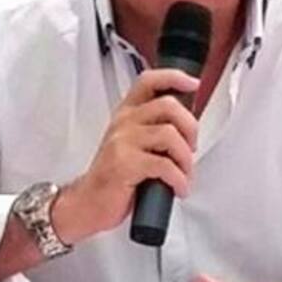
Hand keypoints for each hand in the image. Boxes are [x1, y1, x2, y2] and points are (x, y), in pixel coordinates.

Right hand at [53, 69, 199, 243]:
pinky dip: (179, 179)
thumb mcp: (131, 144)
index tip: (193, 84)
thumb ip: (153, 129)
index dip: (173, 77)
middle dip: (190, 127)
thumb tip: (188, 128)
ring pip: (170, 135)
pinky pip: (164, 165)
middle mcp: (124, 123)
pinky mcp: (124, 164)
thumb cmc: (114, 177)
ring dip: (186, 158)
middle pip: (168, 105)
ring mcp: (122, 142)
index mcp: (126, 114)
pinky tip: (178, 188)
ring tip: (184, 173)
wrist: (88, 203)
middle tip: (192, 147)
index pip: (149, 81)